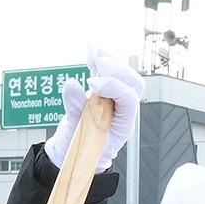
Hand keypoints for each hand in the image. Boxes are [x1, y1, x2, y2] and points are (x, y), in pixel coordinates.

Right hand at [45, 53, 143, 171]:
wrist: (75, 153)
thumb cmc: (78, 149)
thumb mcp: (75, 134)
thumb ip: (75, 110)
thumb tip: (71, 84)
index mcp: (122, 125)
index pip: (128, 99)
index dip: (113, 87)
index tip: (92, 85)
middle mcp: (123, 111)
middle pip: (133, 84)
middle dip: (117, 71)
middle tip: (99, 66)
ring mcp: (116, 101)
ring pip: (124, 75)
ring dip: (110, 61)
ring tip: (94, 52)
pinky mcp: (105, 93)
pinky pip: (108, 73)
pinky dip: (99, 60)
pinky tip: (91, 50)